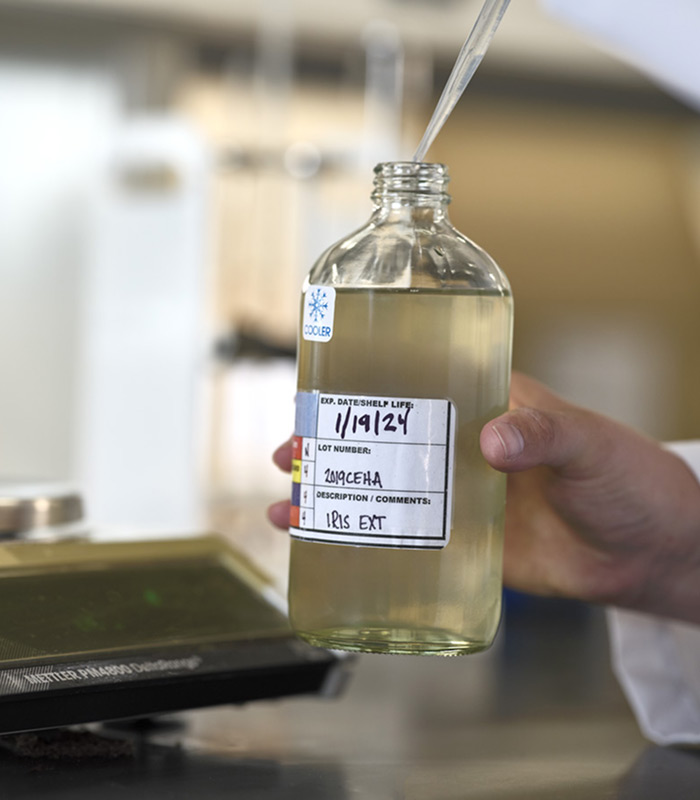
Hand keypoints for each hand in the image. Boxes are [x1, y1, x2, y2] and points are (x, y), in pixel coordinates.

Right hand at [268, 373, 699, 622]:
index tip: (319, 388)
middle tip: (291, 450)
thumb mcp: (588, 444)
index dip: (362, 385)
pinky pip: (403, 537)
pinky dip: (363, 539)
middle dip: (331, 443)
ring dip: (335, 494)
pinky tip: (326, 545)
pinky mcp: (461, 541)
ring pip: (382, 489)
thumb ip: (545, 433)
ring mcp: (457, 494)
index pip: (413, 382)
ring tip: (290, 503)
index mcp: (486, 404)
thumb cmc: (627, 479)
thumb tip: (492, 440)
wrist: (647, 551)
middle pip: (382, 437)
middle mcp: (461, 445)